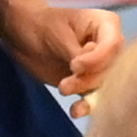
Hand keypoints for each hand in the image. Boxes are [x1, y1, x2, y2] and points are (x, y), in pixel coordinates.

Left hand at [0, 0, 123, 101]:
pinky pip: (93, 96)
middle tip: (64, 85)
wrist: (23, 36)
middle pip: (112, 68)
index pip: (113, 45)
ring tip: (63, 89)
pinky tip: (76, 111)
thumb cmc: (41, 25)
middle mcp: (109, 45)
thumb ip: (76, 53)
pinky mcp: (89, 82)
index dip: (97, 59)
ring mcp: (100, 65)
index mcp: (106, 24)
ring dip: (86, 93)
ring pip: (104, 85)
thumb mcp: (58, 35)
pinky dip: (86, 106)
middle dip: (89, 79)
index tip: (74, 66)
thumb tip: (88, 71)